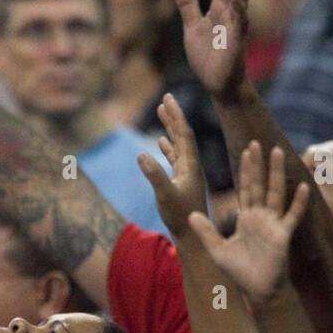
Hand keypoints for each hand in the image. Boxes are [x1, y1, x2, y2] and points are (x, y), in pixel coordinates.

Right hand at [139, 93, 208, 236]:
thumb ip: (154, 174)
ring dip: (170, 128)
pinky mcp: (182, 182)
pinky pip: (174, 158)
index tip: (167, 97)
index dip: (175, 115)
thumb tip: (140, 153)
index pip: (183, 133)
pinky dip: (167, 147)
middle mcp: (191, 166)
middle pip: (182, 134)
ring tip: (162, 113)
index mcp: (190, 164)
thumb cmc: (179, 216)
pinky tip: (161, 142)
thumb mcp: (164, 195)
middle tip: (165, 98)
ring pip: (178, 145)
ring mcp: (187, 174)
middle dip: (173, 116)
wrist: (192, 235)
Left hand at [174, 0, 248, 97]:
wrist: (217, 84)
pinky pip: (239, 24)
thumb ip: (187, 3)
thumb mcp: (192, 26)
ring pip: (239, 2)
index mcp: (219, 11)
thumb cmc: (208, 57)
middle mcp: (229, 16)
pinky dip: (238, 10)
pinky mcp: (236, 42)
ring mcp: (234, 28)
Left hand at [187, 142, 309, 305]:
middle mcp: (261, 217)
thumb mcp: (217, 250)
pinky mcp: (283, 236)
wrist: (257, 291)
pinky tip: (303, 187)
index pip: (246, 188)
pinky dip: (297, 203)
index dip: (246, 170)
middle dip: (259, 164)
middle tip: (258, 141)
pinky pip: (292, 216)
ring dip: (277, 173)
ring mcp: (274, 224)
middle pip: (260, 184)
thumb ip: (206, 231)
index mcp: (246, 218)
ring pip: (275, 193)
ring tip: (279, 152)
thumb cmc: (240, 272)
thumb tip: (191, 215)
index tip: (246, 150)